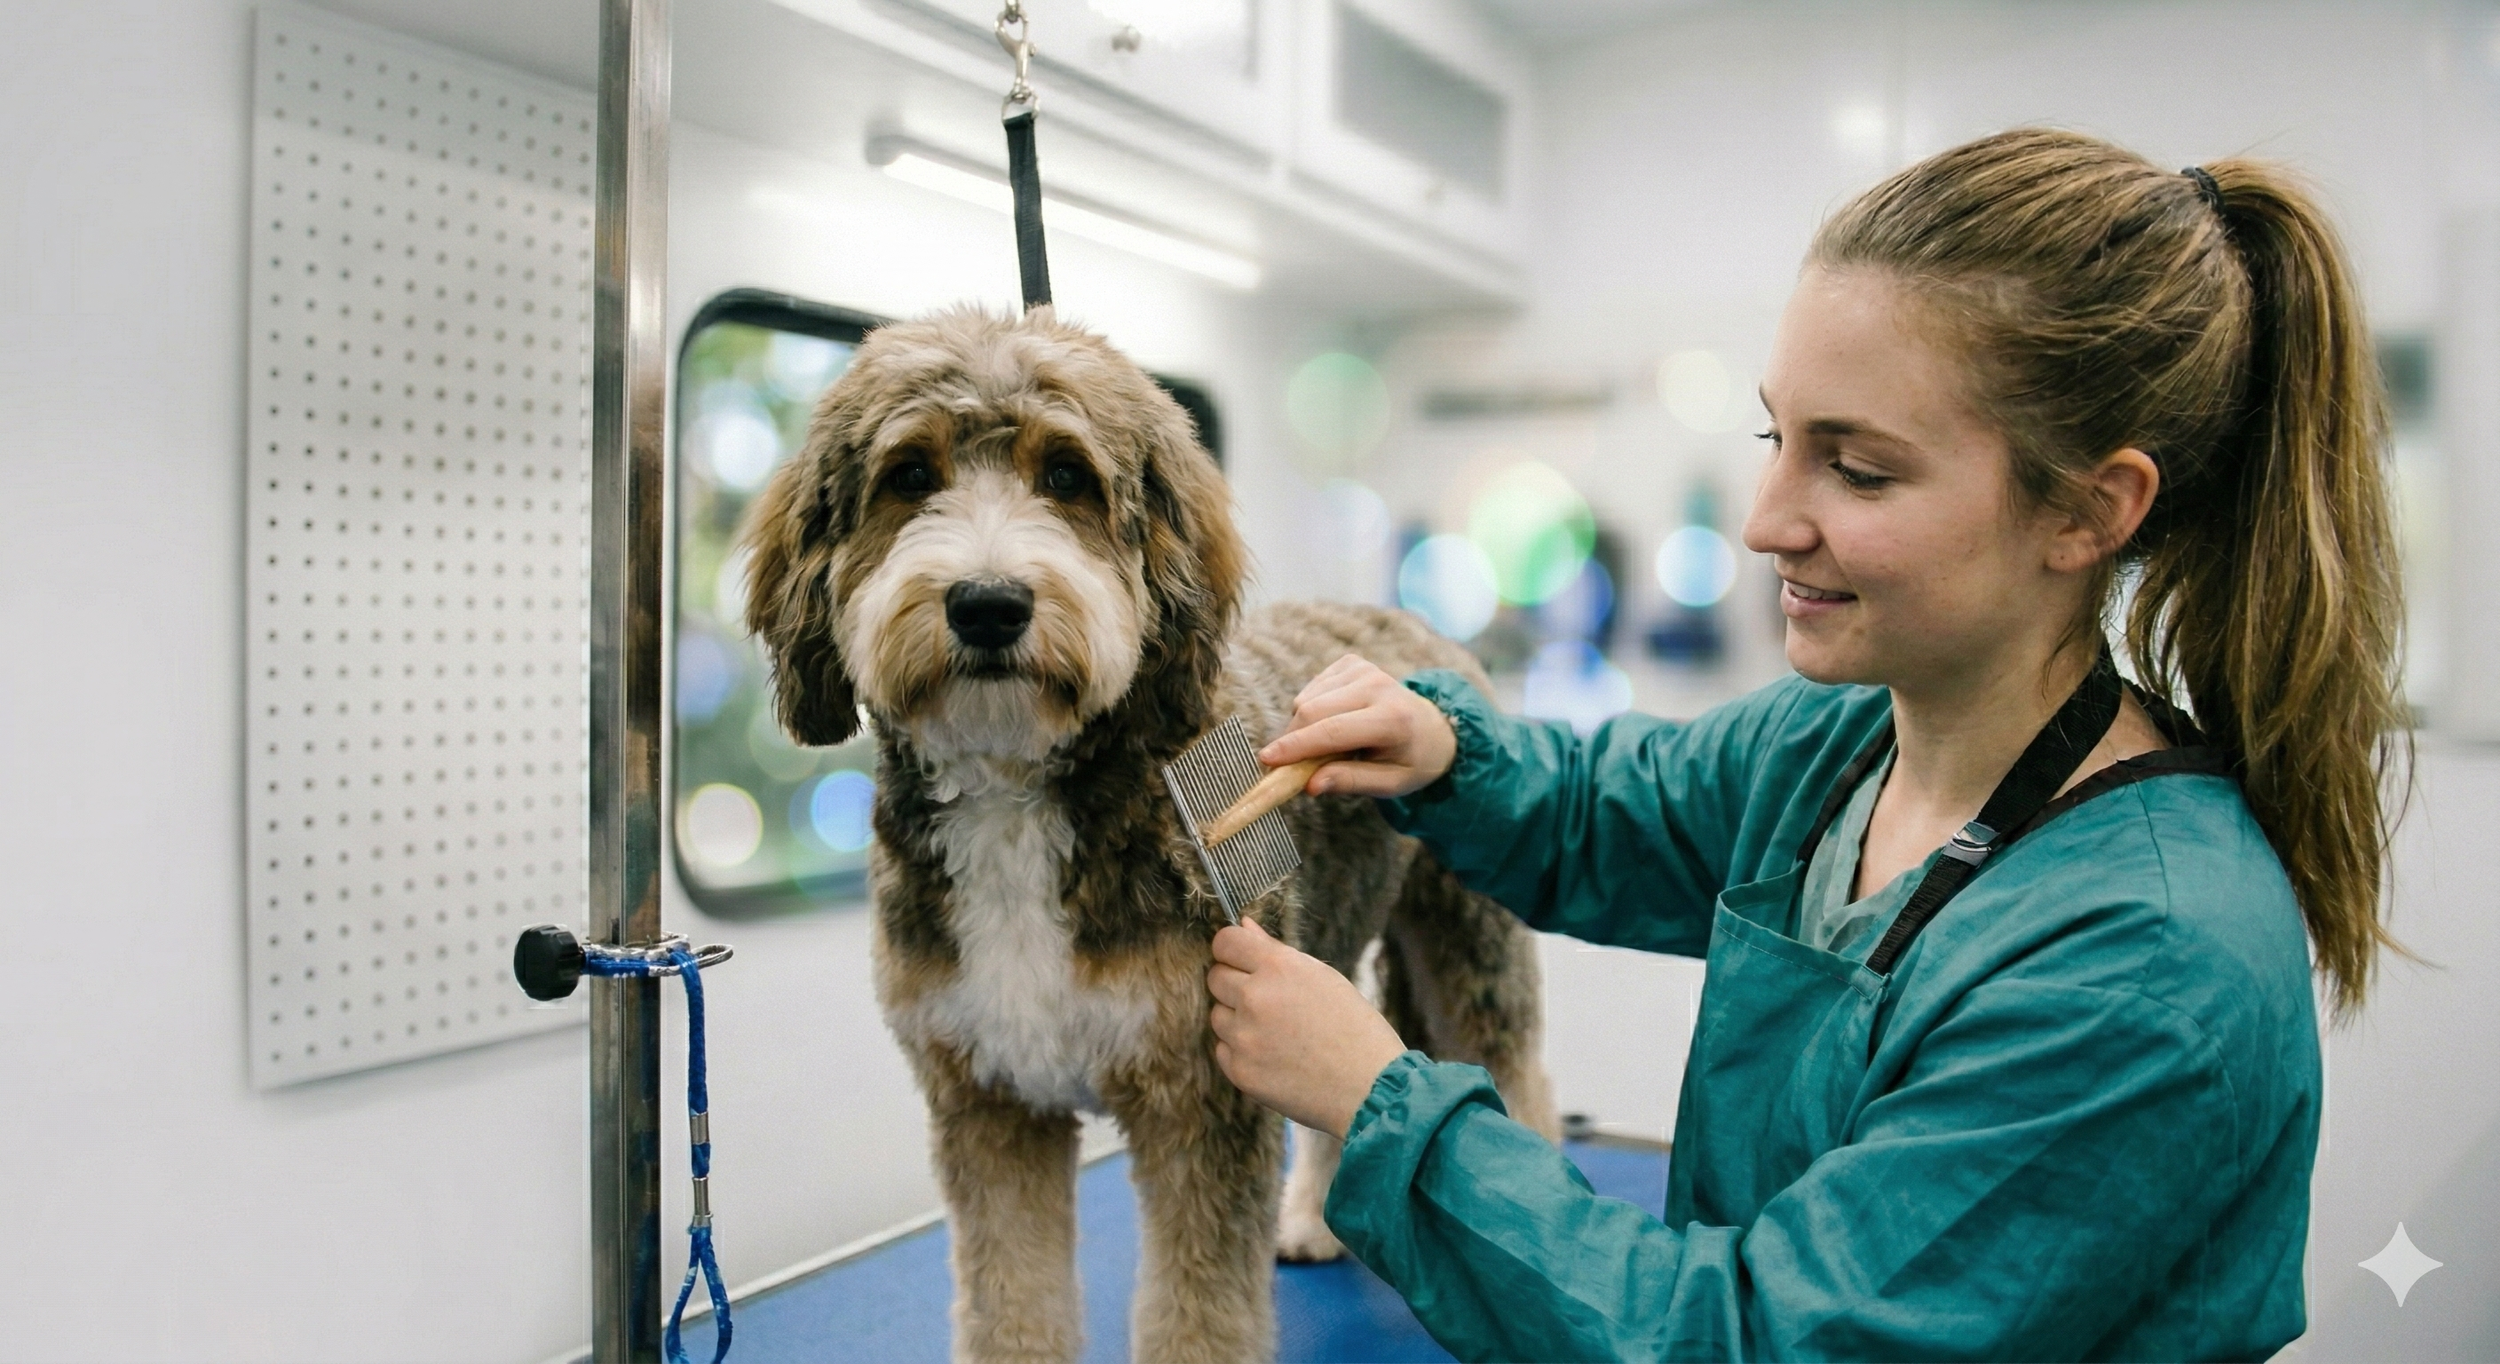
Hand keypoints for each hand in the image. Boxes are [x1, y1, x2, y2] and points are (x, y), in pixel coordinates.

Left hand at [1207, 920, 1405, 1137]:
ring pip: (1218, 1015)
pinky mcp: (1240, 1071)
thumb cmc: (1355, 1029)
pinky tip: (1275, 1057)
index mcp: (1279, 967)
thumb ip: (1276, 952)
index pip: (1226, 942)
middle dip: (1235, 984)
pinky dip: (1241, 1052)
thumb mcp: (1323, 978)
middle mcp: (1255, 998)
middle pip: (1215, 977)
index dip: (1232, 949)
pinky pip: (1224, 1050)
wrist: (1371, 1088)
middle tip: (1268, 1002)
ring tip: (1278, 1034)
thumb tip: (1244, 925)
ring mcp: (1244, 1037)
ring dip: (1238, 1020)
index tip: (1242, 961)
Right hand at [1258, 654, 1457, 798]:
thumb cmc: (1410, 760)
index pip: (1333, 731)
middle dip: (1292, 741)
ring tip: (1327, 747)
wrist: (1432, 727)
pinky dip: (1311, 711)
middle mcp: (1378, 686)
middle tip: (1290, 767)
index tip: (1267, 761)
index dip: (1296, 746)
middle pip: (1312, 711)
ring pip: (1307, 699)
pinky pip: (1311, 689)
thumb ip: (1351, 782)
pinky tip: (1333, 723)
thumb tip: (1310, 785)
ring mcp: (1364, 670)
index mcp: (1392, 719)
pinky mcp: (1351, 664)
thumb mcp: (1391, 783)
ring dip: (1302, 728)